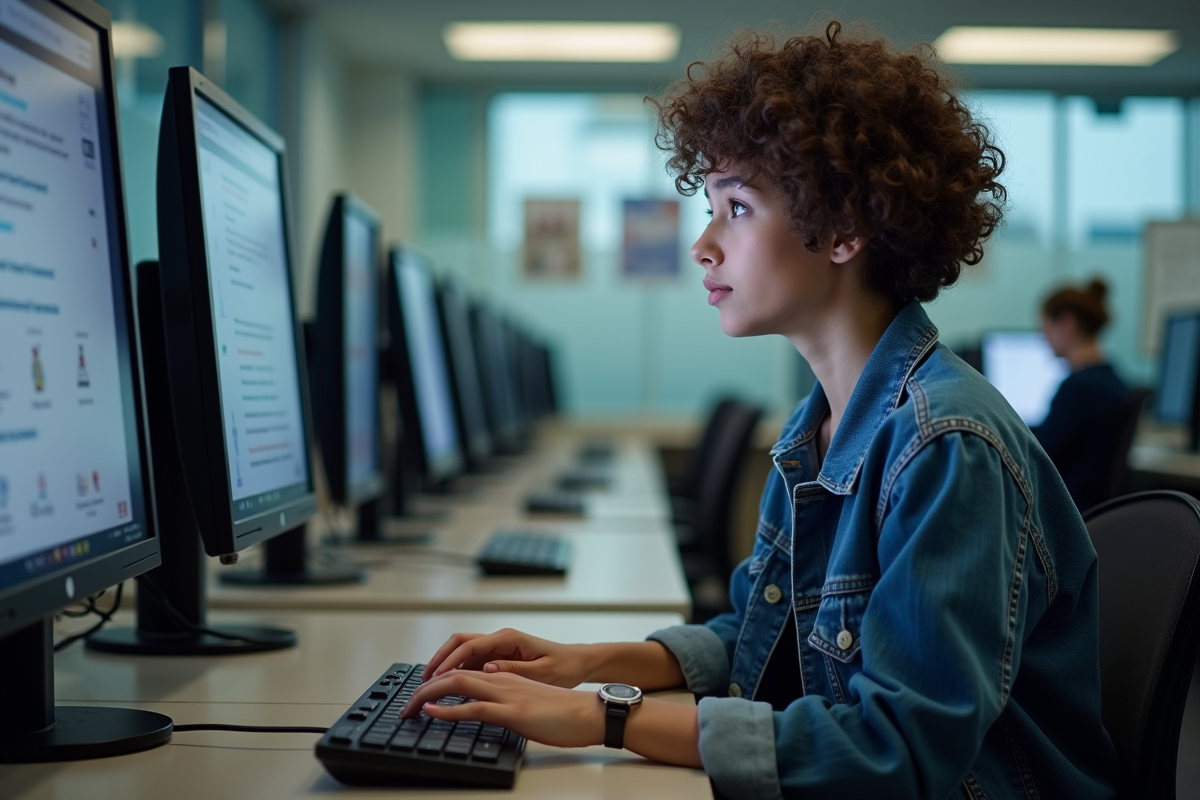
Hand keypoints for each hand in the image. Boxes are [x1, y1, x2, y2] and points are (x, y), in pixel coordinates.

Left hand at [400, 670, 603, 748]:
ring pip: (457, 684)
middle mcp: (501, 679)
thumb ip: (507, 700)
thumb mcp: (529, 700)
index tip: (420, 696)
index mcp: (504, 676)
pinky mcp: (512, 711)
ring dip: (429, 695)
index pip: (463, 672)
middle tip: (406, 705)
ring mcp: (506, 693)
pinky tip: (433, 712)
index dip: (437, 681)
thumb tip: (488, 710)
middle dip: (424, 687)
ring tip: (410, 707)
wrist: (590, 712)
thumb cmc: (564, 711)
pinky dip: (449, 709)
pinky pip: (474, 708)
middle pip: (453, 673)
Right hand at [421, 628, 588, 686]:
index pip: (469, 645)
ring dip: (446, 664)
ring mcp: (498, 647)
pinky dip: (458, 670)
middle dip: (439, 658)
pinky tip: (449, 686)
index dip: (448, 660)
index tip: (434, 675)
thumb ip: (512, 670)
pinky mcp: (499, 657)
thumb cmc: (563, 667)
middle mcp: (500, 639)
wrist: (577, 663)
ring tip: (431, 683)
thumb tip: (486, 669)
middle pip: (460, 642)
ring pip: (463, 651)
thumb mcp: (541, 672)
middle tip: (424, 678)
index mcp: (508, 638)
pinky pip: (472, 661)